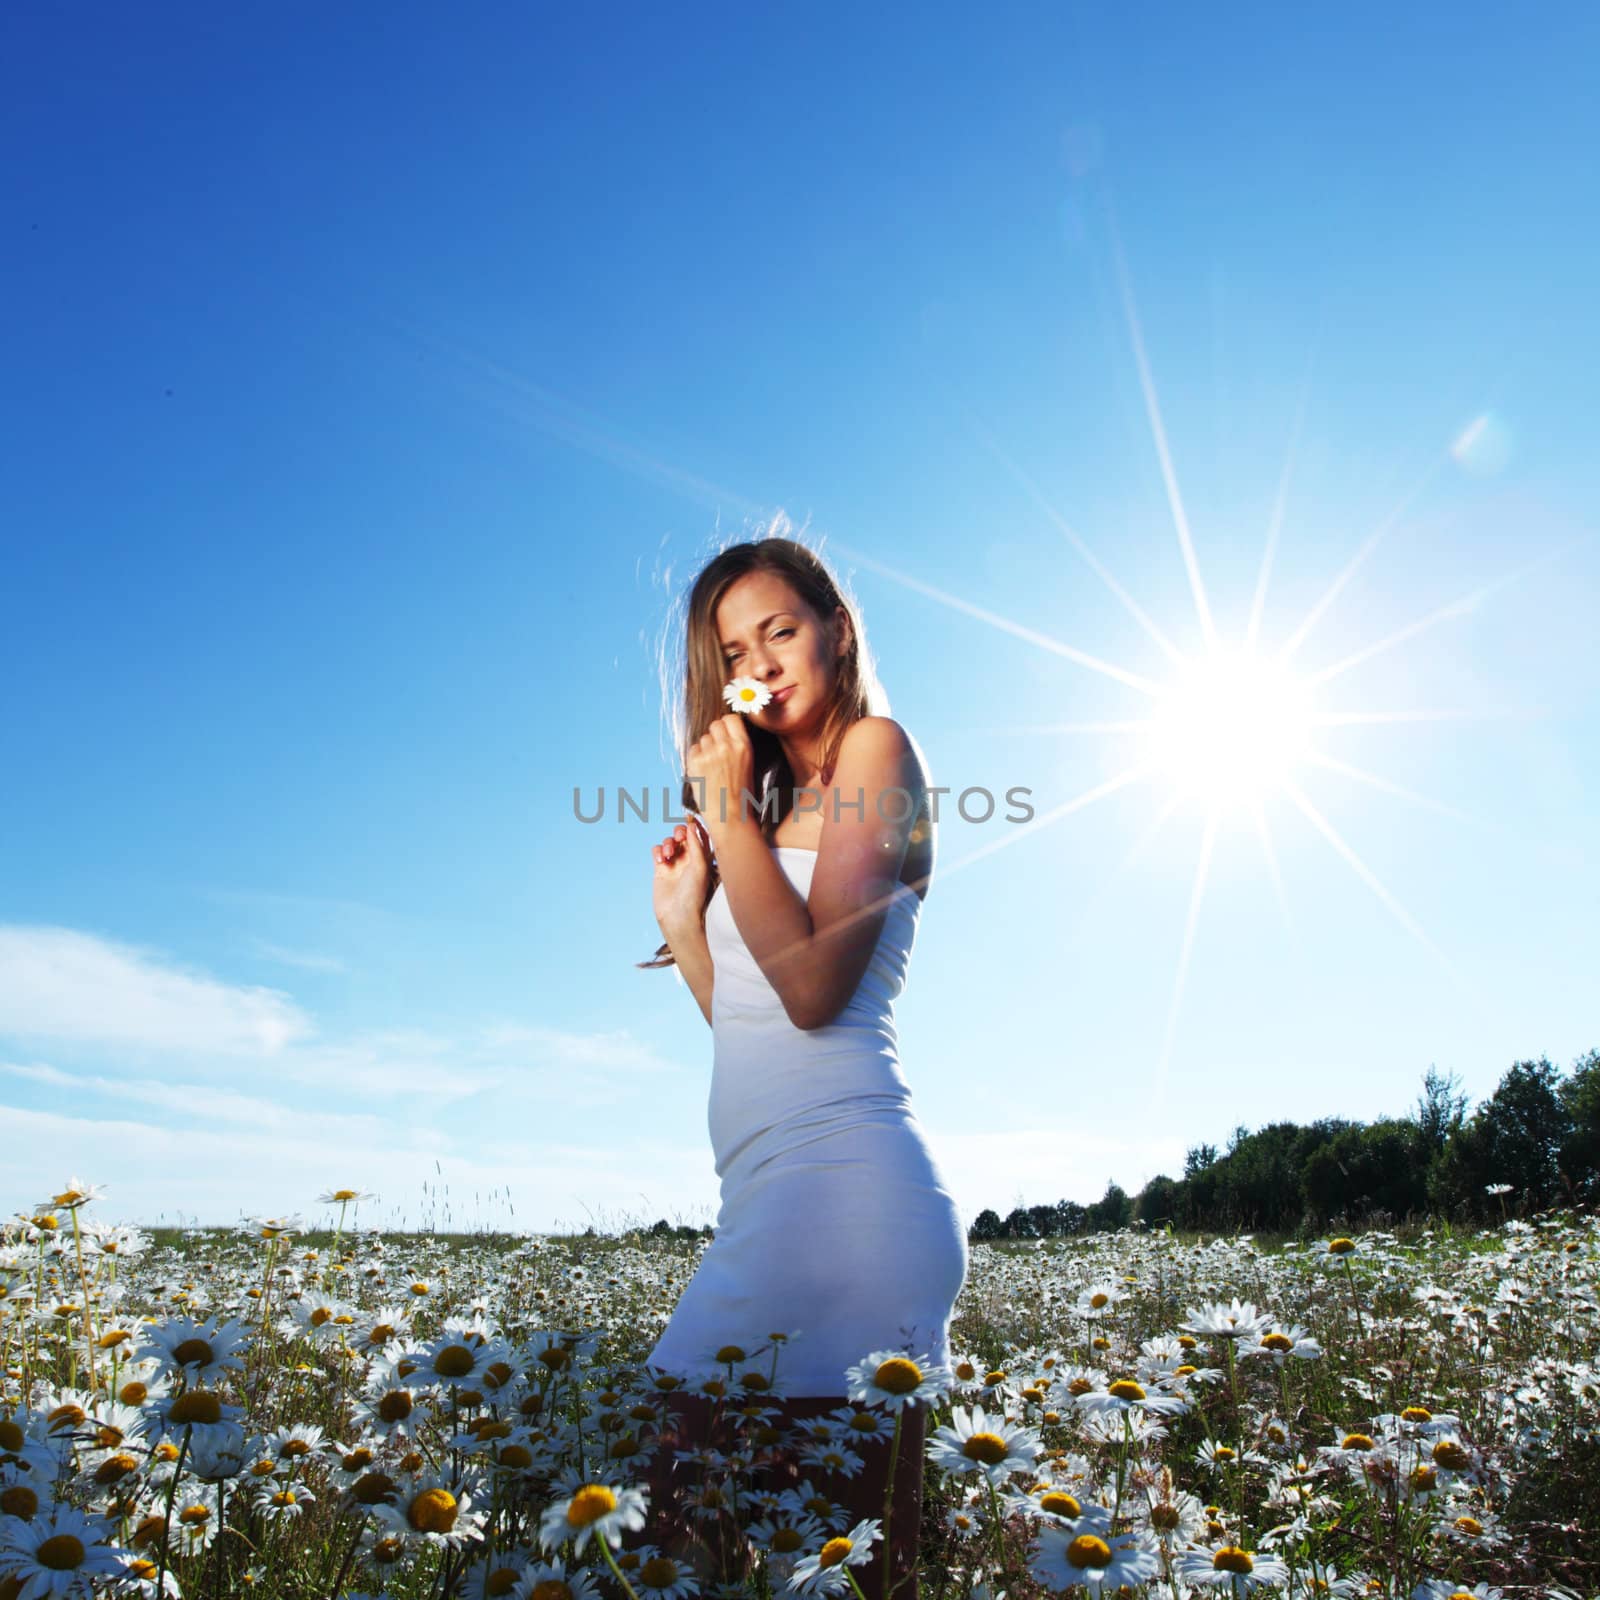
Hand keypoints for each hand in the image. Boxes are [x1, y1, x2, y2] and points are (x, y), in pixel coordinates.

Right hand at [652, 816, 711, 931]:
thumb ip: (696, 844)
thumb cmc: (694, 894)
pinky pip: (658, 851)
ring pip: (670, 842)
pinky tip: (661, 860)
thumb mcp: (699, 866)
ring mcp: (675, 864)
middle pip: (684, 835)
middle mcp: (690, 859)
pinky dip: (658, 851)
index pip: (700, 835)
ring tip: (669, 854)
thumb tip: (692, 824)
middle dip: (679, 832)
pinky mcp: (661, 869)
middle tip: (679, 837)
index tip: (691, 818)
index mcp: (703, 857)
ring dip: (668, 843)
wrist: (678, 915)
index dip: (695, 825)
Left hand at [684, 713, 755, 842]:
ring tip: (711, 766)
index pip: (731, 718)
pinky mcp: (695, 762)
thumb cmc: (741, 795)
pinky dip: (695, 758)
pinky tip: (703, 771)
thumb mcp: (748, 765)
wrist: (729, 816)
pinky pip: (693, 749)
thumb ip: (738, 746)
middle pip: (715, 724)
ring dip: (705, 748)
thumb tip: (726, 731)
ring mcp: (709, 753)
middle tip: (716, 750)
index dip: (727, 724)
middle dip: (715, 734)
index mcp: (743, 745)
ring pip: (703, 738)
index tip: (725, 731)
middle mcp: (726, 746)